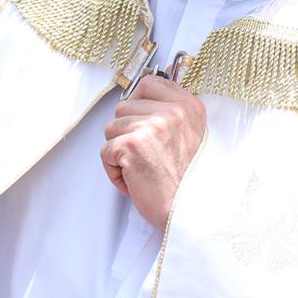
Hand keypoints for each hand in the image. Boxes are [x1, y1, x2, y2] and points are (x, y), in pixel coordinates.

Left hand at [100, 75, 205, 229]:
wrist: (192, 213)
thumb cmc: (188, 182)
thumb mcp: (192, 135)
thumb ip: (170, 114)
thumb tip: (139, 100)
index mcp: (188, 106)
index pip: (149, 84)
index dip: (138, 105)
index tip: (142, 125)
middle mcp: (172, 112)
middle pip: (124, 107)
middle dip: (127, 133)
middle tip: (147, 157)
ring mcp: (151, 126)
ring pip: (111, 128)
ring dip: (120, 152)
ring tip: (142, 169)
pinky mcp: (131, 145)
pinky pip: (105, 151)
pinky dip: (114, 171)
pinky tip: (135, 181)